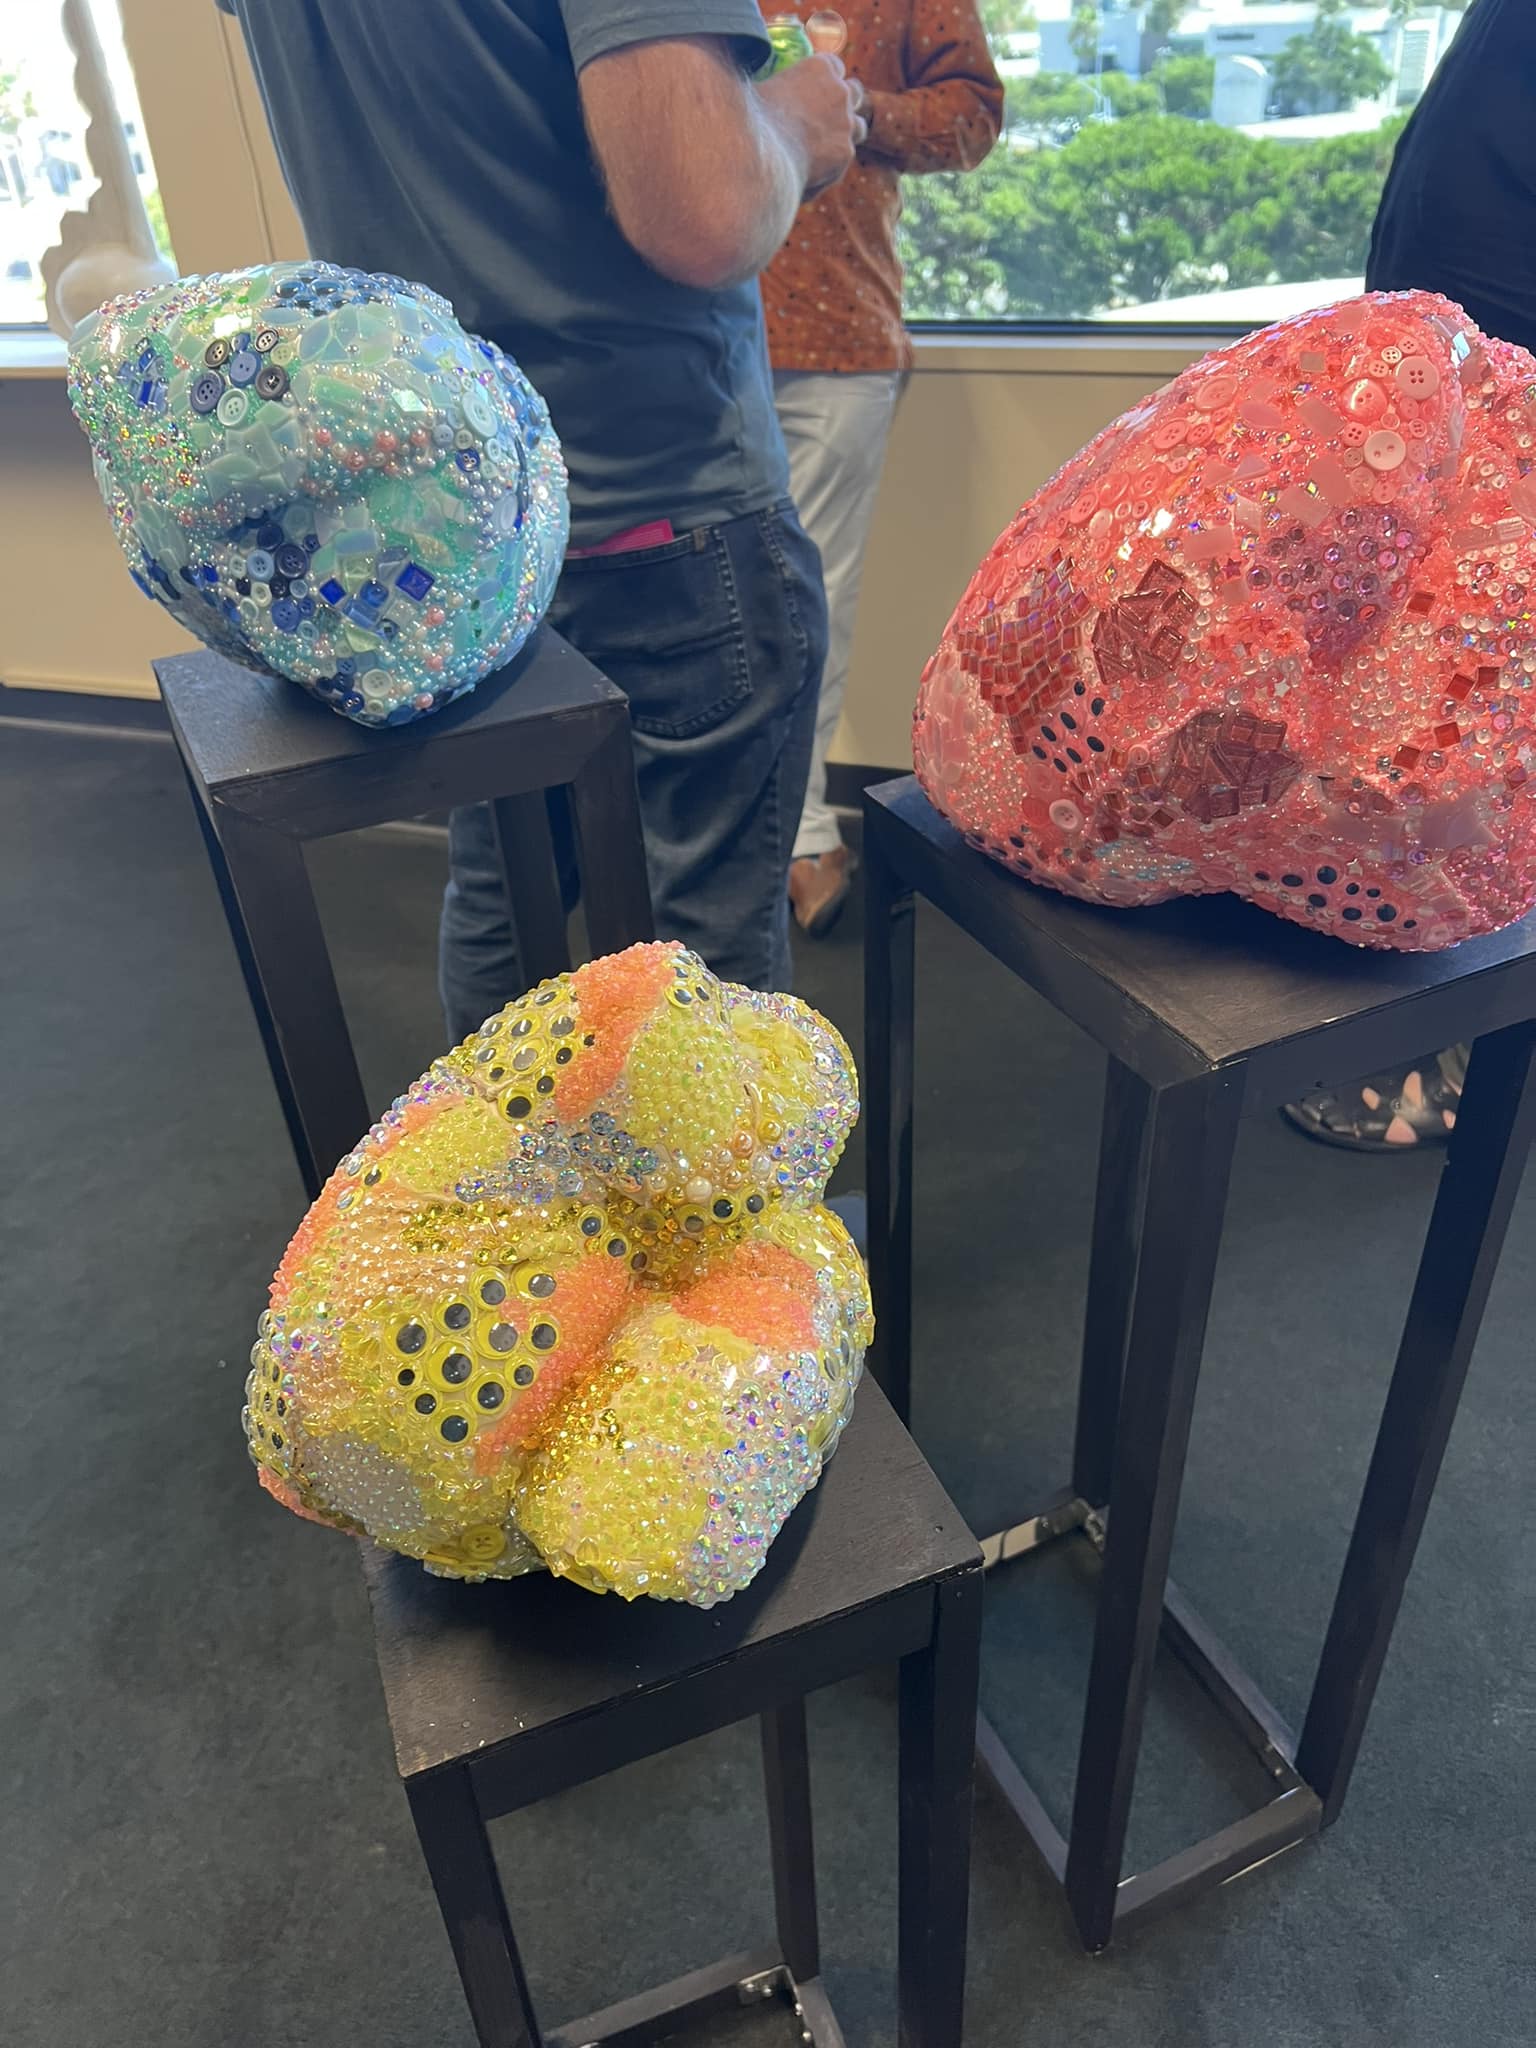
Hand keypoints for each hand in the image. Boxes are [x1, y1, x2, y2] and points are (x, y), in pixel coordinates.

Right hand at [759, 52, 867, 196]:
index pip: (834, 66)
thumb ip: (770, 88)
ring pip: (859, 127)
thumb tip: (757, 91)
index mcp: (819, 67)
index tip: (817, 90)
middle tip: (830, 117)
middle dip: (845, 103)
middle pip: (855, 93)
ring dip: (846, 134)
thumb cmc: (750, 120)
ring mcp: (847, 124)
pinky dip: (831, 165)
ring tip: (826, 148)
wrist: (758, 155)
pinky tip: (809, 174)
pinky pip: (843, 159)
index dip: (826, 79)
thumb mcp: (756, 90)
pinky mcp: (844, 155)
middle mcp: (840, 92)